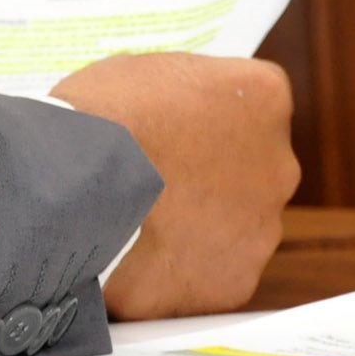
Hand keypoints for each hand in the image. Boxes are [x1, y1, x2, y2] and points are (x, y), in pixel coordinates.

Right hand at [52, 52, 298, 318]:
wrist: (75, 186)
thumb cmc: (104, 115)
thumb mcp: (148, 72)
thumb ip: (185, 95)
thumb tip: (180, 112)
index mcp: (263, 98)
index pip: (256, 107)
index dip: (211, 121)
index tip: (180, 132)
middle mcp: (279, 165)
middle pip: (254, 171)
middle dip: (216, 177)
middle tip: (163, 180)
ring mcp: (261, 229)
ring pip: (239, 228)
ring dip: (203, 226)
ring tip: (144, 225)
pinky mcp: (234, 283)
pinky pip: (214, 275)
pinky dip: (185, 271)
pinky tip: (143, 260)